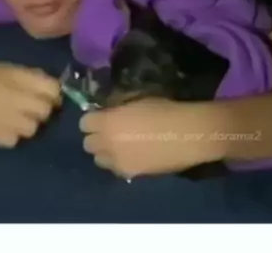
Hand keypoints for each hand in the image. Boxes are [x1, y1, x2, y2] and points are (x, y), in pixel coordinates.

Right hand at [0, 63, 61, 147]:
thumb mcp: (5, 69)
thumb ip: (29, 76)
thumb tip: (52, 85)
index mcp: (19, 77)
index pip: (53, 88)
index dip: (54, 93)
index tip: (50, 95)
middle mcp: (18, 99)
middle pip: (46, 110)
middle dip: (43, 109)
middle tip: (33, 107)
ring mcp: (9, 120)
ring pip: (34, 128)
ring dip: (29, 123)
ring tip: (16, 118)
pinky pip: (17, 139)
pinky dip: (14, 135)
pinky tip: (4, 127)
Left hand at [80, 98, 223, 178]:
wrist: (187, 134)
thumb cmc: (164, 109)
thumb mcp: (138, 97)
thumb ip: (118, 104)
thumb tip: (108, 107)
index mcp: (107, 122)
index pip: (84, 123)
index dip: (94, 118)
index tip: (103, 115)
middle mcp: (107, 145)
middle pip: (88, 143)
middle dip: (97, 136)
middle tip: (111, 130)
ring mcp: (117, 163)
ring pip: (99, 160)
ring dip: (106, 151)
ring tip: (122, 145)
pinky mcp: (130, 175)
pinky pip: (115, 169)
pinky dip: (119, 162)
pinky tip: (134, 155)